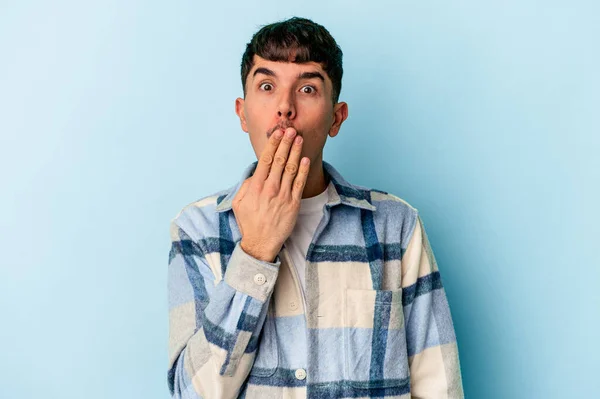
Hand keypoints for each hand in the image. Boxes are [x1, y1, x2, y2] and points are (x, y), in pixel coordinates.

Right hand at [232, 127, 309, 261]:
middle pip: (280, 160)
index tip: (277, 133)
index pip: (266, 160)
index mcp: (256, 186)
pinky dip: (303, 170)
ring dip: (295, 152)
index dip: (273, 144)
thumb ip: (246, 185)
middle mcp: (270, 188)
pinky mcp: (293, 204)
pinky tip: (305, 159)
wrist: (261, 243)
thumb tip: (255, 173)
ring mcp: (283, 196)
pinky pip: (300, 183)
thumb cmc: (249, 222)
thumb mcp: (239, 202)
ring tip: (299, 139)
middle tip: (291, 130)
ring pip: (291, 169)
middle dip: (286, 143)